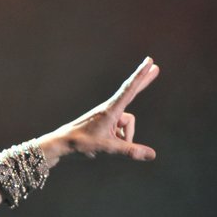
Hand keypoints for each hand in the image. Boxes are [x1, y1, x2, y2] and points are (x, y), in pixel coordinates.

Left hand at [39, 57, 159, 165]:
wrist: (62, 143)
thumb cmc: (82, 143)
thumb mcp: (108, 148)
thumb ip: (131, 151)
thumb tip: (152, 154)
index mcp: (111, 110)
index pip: (129, 89)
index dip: (141, 75)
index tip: (149, 61)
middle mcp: (110, 109)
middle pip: (131, 93)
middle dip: (143, 81)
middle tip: (155, 65)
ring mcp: (107, 115)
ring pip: (126, 125)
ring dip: (124, 137)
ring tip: (107, 145)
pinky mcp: (104, 121)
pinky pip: (120, 129)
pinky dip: (118, 138)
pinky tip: (106, 144)